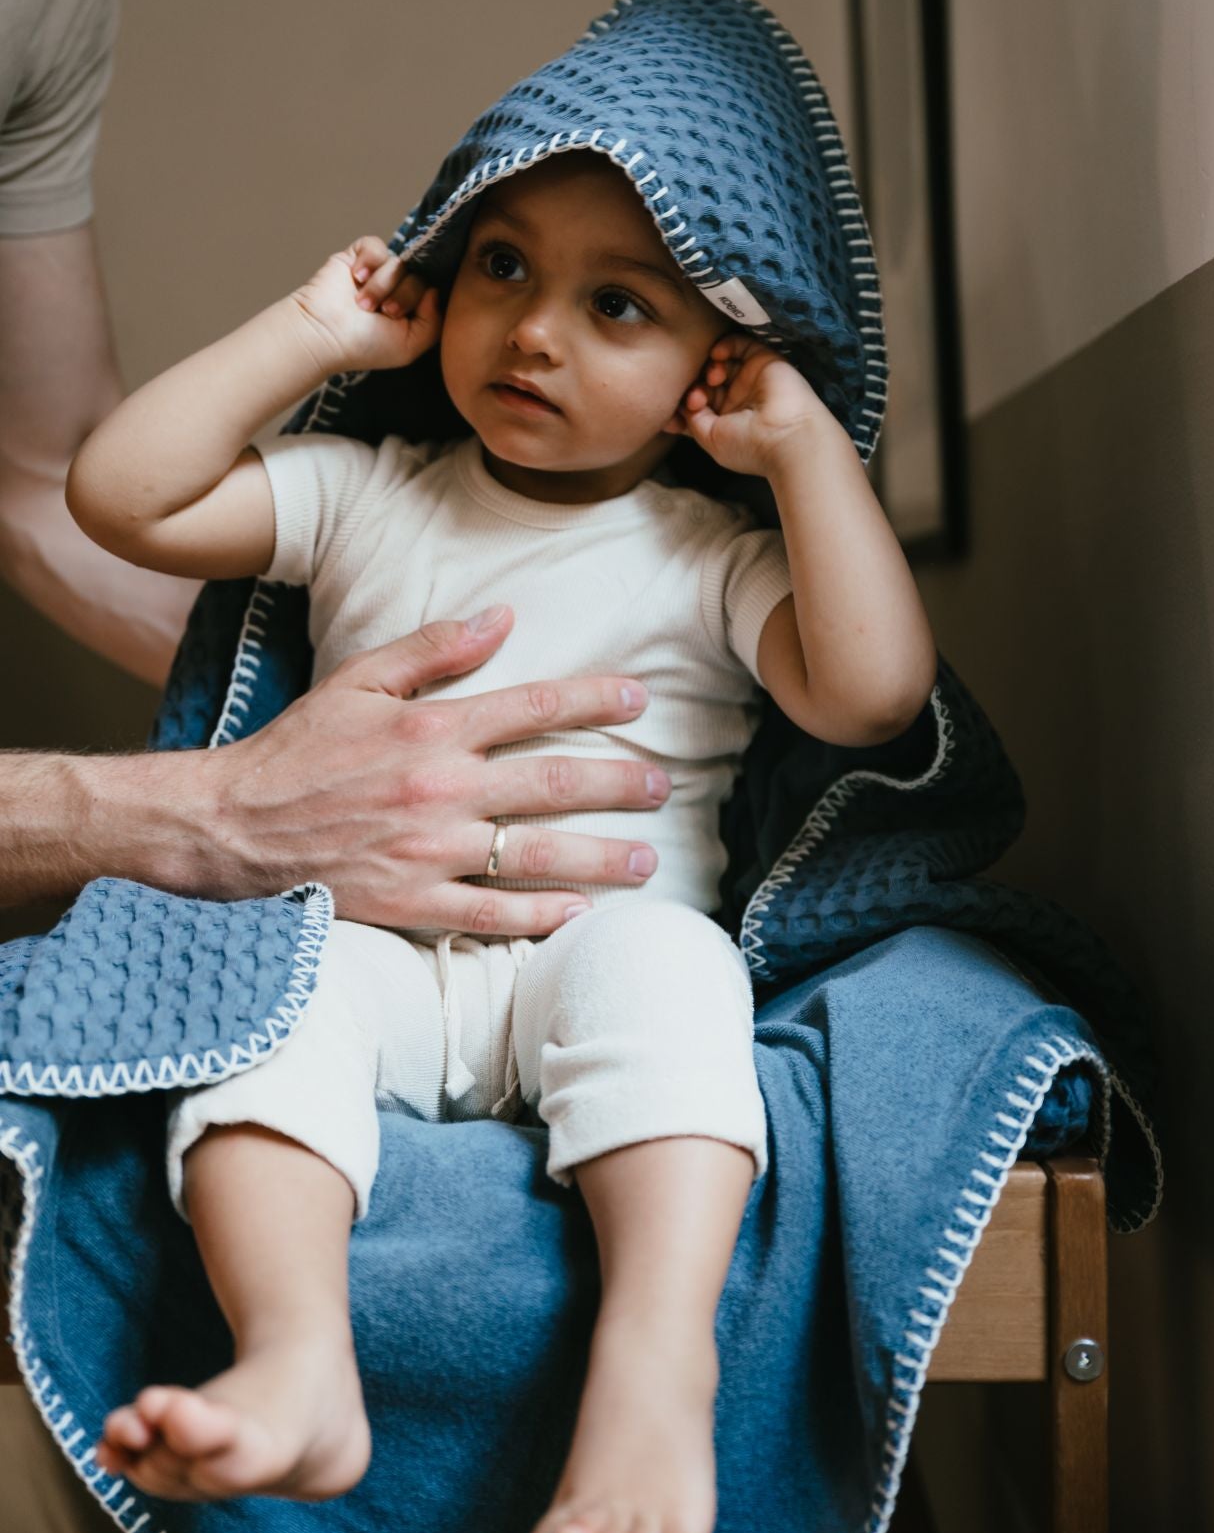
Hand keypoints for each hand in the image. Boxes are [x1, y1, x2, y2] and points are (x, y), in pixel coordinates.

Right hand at [202, 607, 670, 933]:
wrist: (230, 828)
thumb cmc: (294, 749)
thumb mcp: (357, 680)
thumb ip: (433, 648)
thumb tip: (502, 616)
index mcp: (431, 728)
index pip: (534, 706)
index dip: (594, 700)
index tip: (639, 700)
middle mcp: (441, 789)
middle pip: (553, 783)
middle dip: (618, 782)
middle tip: (662, 784)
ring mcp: (429, 852)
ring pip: (535, 853)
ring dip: (600, 857)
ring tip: (647, 859)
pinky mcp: (411, 904)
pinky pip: (490, 916)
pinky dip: (538, 916)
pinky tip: (580, 913)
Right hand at [290, 236, 439, 374]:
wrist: (325, 334)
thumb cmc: (364, 346)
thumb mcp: (410, 345)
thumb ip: (434, 323)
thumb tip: (434, 290)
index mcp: (410, 310)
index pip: (433, 291)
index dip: (422, 301)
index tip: (399, 318)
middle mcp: (396, 289)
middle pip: (418, 276)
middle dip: (402, 296)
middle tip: (383, 312)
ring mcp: (376, 272)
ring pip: (398, 262)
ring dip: (381, 286)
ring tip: (362, 304)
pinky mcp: (356, 257)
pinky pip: (375, 245)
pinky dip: (369, 260)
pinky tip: (357, 277)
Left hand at [671, 335, 835, 478]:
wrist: (787, 437)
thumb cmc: (748, 445)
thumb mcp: (710, 438)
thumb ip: (692, 418)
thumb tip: (683, 403)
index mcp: (727, 421)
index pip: (698, 404)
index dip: (683, 403)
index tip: (679, 411)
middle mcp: (738, 399)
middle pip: (705, 382)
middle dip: (694, 386)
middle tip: (695, 398)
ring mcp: (750, 380)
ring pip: (720, 363)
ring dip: (709, 368)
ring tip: (713, 380)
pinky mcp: (763, 361)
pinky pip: (739, 344)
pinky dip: (724, 346)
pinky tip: (717, 356)